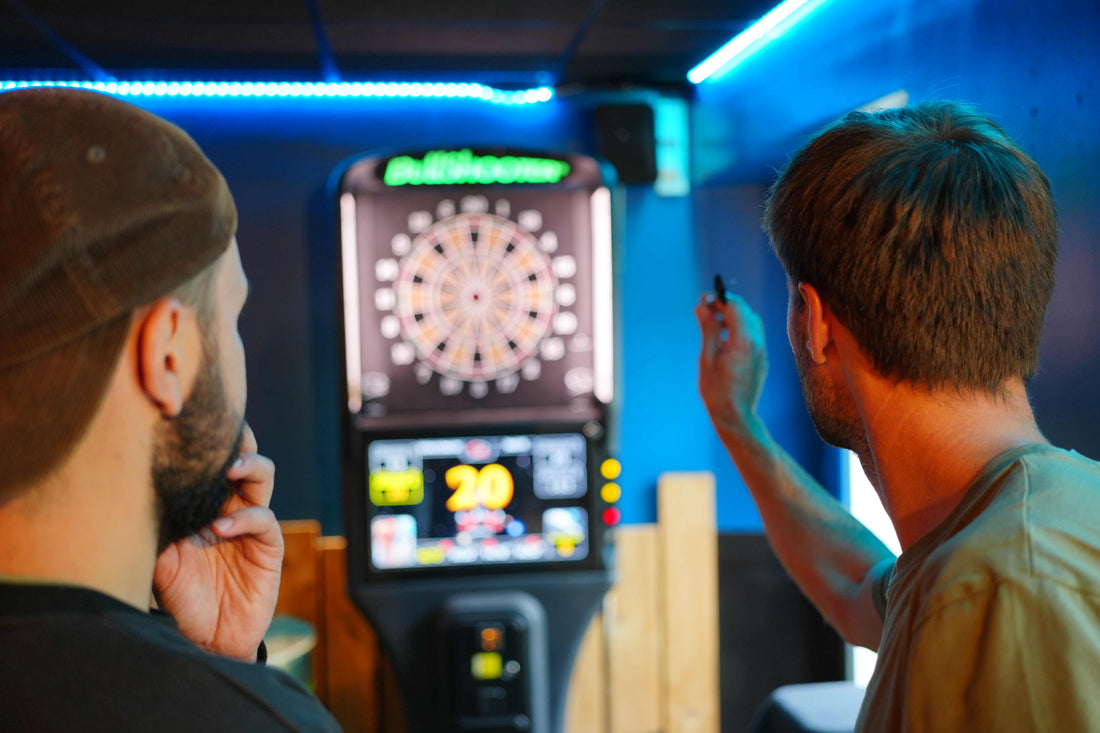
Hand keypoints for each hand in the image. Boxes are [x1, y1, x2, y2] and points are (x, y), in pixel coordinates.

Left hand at [153, 424, 283, 660]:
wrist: (204, 640)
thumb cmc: (178, 598)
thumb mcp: (156, 559)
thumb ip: (155, 526)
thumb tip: (134, 487)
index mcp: (202, 503)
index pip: (208, 462)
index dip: (205, 440)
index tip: (189, 417)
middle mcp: (228, 507)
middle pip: (241, 458)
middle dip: (237, 440)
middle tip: (224, 432)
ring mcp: (250, 526)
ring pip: (261, 478)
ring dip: (250, 467)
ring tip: (232, 468)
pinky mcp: (268, 548)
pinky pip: (264, 521)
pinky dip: (246, 519)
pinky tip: (223, 528)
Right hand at [695, 292, 769, 436]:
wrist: (736, 416)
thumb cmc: (717, 390)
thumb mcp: (707, 357)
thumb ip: (708, 329)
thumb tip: (703, 308)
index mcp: (743, 341)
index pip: (735, 306)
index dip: (719, 298)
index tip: (704, 300)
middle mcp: (757, 343)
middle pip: (745, 311)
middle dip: (726, 305)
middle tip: (707, 308)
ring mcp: (762, 351)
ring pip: (752, 321)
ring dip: (734, 316)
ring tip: (715, 323)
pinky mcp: (762, 359)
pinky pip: (754, 334)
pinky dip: (741, 328)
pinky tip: (725, 338)